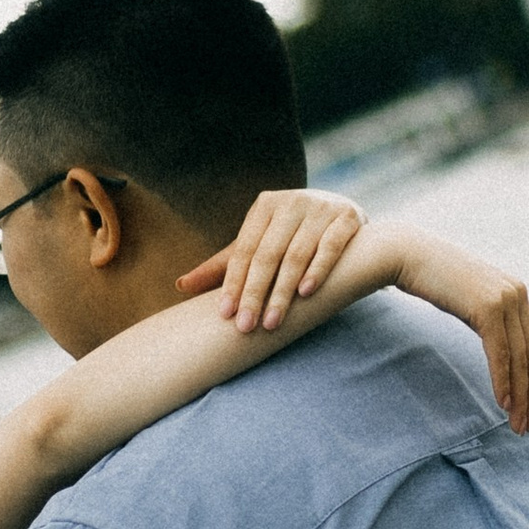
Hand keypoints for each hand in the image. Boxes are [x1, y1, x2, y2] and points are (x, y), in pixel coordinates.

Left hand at [177, 188, 366, 332]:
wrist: (346, 218)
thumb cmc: (292, 237)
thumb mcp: (259, 245)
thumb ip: (224, 266)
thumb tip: (179, 286)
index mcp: (265, 205)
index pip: (245, 250)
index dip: (234, 283)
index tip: (226, 315)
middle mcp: (292, 201)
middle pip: (268, 254)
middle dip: (255, 293)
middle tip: (246, 327)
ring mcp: (322, 207)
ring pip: (297, 254)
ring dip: (283, 291)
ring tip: (272, 322)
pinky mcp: (348, 216)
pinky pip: (331, 246)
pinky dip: (318, 270)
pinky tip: (306, 293)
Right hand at [391, 232, 528, 434]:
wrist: (409, 255)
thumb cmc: (434, 280)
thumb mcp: (471, 300)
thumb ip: (489, 317)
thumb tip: (498, 344)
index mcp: (517, 293)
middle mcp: (518, 294)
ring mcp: (505, 299)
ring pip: (520, 359)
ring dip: (520, 397)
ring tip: (518, 426)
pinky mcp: (487, 307)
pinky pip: (500, 353)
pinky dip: (502, 381)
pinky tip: (503, 403)